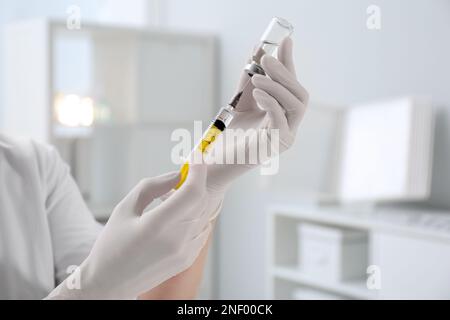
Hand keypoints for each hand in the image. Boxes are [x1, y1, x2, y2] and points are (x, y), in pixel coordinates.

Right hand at [47, 157, 213, 299]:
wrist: (109, 283)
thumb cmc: (112, 244)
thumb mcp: (125, 208)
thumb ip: (152, 187)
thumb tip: (177, 175)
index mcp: (157, 226)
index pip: (192, 192)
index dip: (198, 171)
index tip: (196, 158)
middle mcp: (176, 240)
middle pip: (202, 201)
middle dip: (197, 182)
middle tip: (186, 173)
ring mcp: (185, 252)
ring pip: (204, 214)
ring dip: (196, 199)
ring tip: (176, 196)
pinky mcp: (188, 260)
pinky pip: (202, 229)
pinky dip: (195, 216)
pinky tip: (178, 215)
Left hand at [206, 37, 308, 194]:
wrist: (214, 163)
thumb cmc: (228, 135)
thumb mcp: (241, 99)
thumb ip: (250, 77)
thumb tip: (258, 48)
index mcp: (282, 115)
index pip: (292, 85)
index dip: (290, 63)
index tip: (284, 40)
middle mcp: (288, 126)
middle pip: (300, 95)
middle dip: (285, 73)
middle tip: (266, 59)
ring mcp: (284, 137)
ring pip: (296, 106)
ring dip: (279, 86)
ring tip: (259, 77)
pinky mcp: (275, 147)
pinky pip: (281, 121)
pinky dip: (272, 103)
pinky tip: (258, 92)